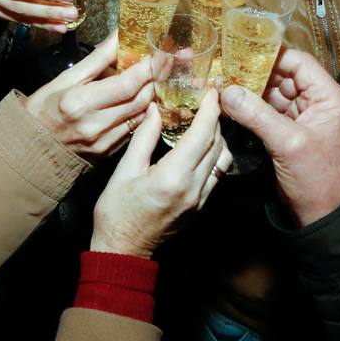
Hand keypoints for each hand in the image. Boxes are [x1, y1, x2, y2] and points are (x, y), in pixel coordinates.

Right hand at [24, 31, 156, 159]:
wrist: (31, 146)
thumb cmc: (44, 109)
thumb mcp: (65, 78)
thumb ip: (97, 59)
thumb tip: (119, 36)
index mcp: (80, 103)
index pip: (126, 84)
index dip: (147, 68)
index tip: (158, 53)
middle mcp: (95, 125)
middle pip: (140, 99)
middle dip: (156, 78)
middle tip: (166, 62)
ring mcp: (103, 142)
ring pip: (142, 115)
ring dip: (153, 95)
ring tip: (159, 78)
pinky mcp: (109, 153)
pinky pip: (134, 129)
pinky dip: (143, 112)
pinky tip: (145, 99)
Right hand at [90, 90, 230, 257]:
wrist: (123, 250)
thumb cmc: (116, 212)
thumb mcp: (124, 170)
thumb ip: (144, 137)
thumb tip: (155, 109)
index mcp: (173, 176)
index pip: (202, 134)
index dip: (209, 109)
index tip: (210, 91)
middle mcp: (193, 187)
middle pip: (217, 144)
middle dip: (216, 118)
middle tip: (208, 99)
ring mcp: (199, 199)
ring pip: (222, 159)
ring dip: (218, 137)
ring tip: (205, 120)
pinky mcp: (200, 206)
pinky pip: (217, 174)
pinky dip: (214, 154)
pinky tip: (201, 145)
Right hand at [222, 50, 339, 226]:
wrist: (321, 217)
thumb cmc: (317, 182)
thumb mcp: (288, 144)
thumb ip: (258, 115)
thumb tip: (229, 91)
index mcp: (331, 99)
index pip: (300, 64)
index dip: (271, 57)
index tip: (242, 53)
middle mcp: (319, 103)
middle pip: (284, 77)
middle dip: (255, 74)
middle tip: (226, 71)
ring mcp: (304, 118)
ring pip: (273, 94)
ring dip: (251, 92)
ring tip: (225, 87)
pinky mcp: (290, 132)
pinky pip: (269, 112)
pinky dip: (252, 108)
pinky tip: (233, 106)